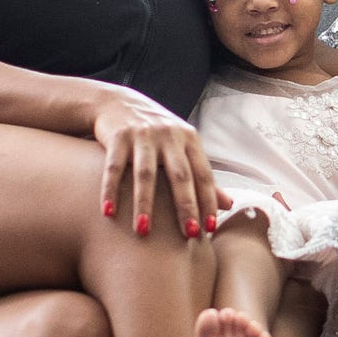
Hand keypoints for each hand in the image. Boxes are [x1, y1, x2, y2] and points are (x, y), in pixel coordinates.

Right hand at [92, 91, 228, 239]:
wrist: (117, 102)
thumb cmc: (157, 134)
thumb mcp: (182, 148)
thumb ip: (202, 176)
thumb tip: (228, 205)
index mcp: (189, 140)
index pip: (203, 175)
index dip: (209, 201)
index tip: (211, 228)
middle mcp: (169, 136)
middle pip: (179, 175)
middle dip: (185, 206)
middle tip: (188, 234)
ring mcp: (143, 135)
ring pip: (145, 174)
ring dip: (144, 204)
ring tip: (143, 231)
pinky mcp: (118, 136)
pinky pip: (114, 167)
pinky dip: (110, 190)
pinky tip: (108, 212)